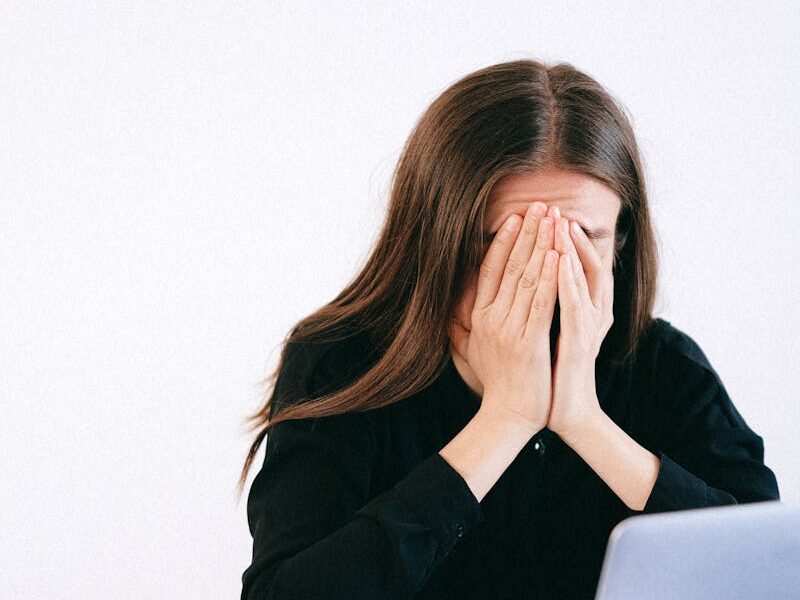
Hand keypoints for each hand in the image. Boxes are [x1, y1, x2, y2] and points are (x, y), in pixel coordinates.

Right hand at [449, 201, 558, 433]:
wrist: (507, 416)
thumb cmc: (497, 383)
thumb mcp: (475, 349)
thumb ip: (468, 324)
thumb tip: (458, 307)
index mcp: (479, 317)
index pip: (490, 270)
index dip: (503, 241)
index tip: (515, 217)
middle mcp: (490, 318)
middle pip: (510, 266)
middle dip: (528, 232)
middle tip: (540, 205)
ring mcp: (509, 329)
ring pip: (527, 278)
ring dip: (541, 245)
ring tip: (553, 219)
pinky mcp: (528, 342)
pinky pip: (541, 303)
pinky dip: (550, 277)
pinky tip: (558, 255)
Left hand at [546, 207, 614, 437]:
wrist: (564, 412)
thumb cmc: (549, 374)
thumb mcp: (539, 335)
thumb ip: (533, 310)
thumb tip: (509, 289)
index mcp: (575, 309)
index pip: (566, 266)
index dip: (554, 241)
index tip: (538, 218)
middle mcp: (587, 313)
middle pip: (578, 265)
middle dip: (563, 236)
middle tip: (551, 208)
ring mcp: (587, 326)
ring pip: (581, 279)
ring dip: (569, 250)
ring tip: (558, 223)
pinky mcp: (581, 342)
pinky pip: (575, 306)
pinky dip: (568, 282)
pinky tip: (559, 261)